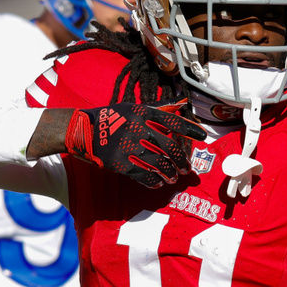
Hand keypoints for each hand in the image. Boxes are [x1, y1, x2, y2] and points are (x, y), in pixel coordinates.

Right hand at [65, 102, 204, 187]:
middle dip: (182, 160)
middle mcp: (138, 129)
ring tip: (174, 177)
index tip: (203, 137)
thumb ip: (159, 109)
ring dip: (170, 173)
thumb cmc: (112, 117)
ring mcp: (129, 147)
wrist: (83, 130)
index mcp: (143, 113)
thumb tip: (182, 104)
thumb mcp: (134, 108)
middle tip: (187, 168)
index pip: (173, 122)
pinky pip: (143, 174)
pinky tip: (159, 182)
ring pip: (159, 164)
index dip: (190, 129)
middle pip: (169, 148)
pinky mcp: (121, 163)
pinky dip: (154, 180)